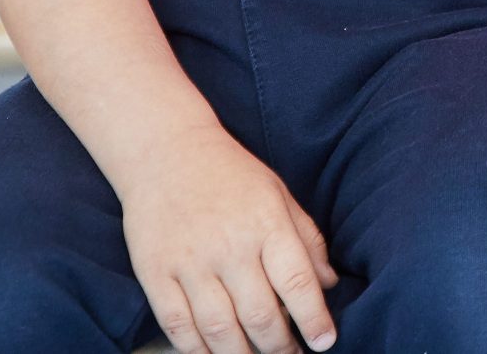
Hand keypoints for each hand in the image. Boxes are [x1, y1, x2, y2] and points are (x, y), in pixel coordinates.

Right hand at [116, 126, 339, 353]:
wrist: (167, 153)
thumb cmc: (231, 175)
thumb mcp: (279, 195)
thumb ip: (306, 239)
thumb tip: (329, 283)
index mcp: (267, 224)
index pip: (297, 282)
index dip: (314, 319)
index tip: (325, 342)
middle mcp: (230, 246)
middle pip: (260, 315)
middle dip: (280, 346)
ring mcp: (190, 262)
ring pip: (219, 328)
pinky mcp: (156, 274)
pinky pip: (177, 325)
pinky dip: (197, 350)